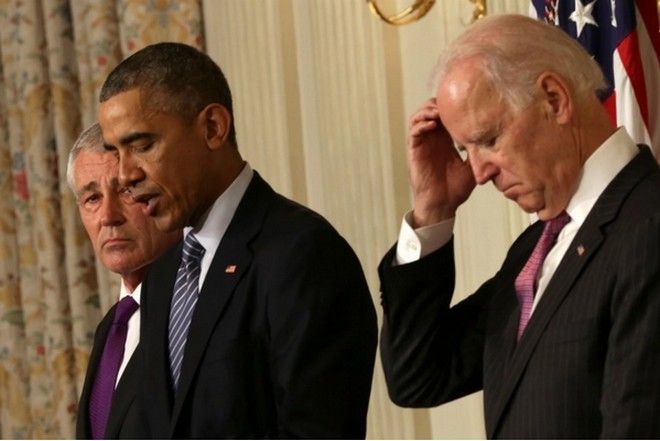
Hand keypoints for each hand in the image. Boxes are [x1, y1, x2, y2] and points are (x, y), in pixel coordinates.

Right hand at [407, 98, 474, 226]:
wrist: (443, 205)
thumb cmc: (456, 189)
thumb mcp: (474, 166)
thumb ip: (480, 150)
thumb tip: (497, 138)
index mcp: (446, 140)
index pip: (446, 115)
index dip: (452, 107)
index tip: (464, 104)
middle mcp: (433, 139)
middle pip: (431, 110)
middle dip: (439, 103)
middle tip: (451, 104)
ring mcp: (422, 144)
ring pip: (419, 117)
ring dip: (428, 110)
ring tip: (439, 111)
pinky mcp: (414, 151)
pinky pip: (414, 131)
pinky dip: (422, 124)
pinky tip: (433, 124)